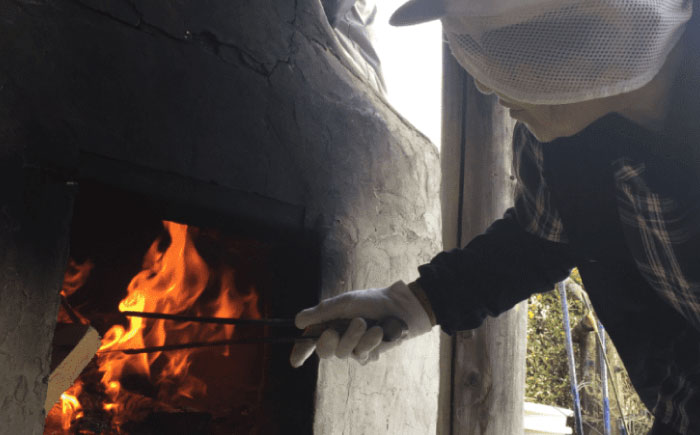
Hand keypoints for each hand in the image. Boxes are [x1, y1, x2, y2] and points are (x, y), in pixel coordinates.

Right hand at [289, 281, 432, 366]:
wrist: (398, 307)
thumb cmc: (370, 301)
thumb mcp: (344, 302)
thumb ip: (321, 312)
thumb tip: (297, 322)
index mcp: (328, 324)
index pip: (309, 341)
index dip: (300, 352)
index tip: (295, 362)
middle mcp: (338, 338)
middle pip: (324, 351)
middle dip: (328, 342)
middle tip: (333, 332)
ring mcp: (353, 347)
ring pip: (344, 353)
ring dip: (355, 337)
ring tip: (366, 323)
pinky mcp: (368, 354)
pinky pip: (362, 356)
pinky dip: (369, 342)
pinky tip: (378, 333)